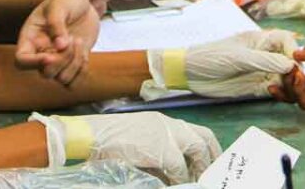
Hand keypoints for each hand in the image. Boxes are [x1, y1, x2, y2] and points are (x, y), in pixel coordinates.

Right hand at [14, 0, 98, 83]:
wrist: (84, 5)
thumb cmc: (67, 0)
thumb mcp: (60, 4)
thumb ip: (56, 22)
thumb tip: (60, 46)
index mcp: (31, 38)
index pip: (21, 60)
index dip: (33, 63)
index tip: (51, 55)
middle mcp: (41, 53)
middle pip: (45, 73)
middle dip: (62, 60)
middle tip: (73, 39)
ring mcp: (57, 61)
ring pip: (62, 79)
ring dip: (75, 62)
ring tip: (79, 41)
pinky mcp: (72, 65)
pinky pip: (75, 81)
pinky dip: (83, 70)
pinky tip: (84, 52)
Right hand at [33, 112, 220, 183]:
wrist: (91, 135)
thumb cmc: (109, 141)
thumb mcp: (140, 143)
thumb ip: (159, 150)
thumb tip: (176, 173)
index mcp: (163, 121)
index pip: (197, 131)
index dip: (209, 148)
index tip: (213, 162)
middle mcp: (168, 124)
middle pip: (203, 137)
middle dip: (211, 157)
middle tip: (211, 174)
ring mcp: (164, 134)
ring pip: (195, 149)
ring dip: (198, 167)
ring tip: (197, 181)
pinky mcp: (159, 148)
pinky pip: (178, 166)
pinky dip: (180, 177)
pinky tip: (177, 184)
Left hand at [143, 30, 298, 100]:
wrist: (188, 73)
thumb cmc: (211, 57)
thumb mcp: (238, 57)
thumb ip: (265, 60)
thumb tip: (291, 64)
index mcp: (261, 40)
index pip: (286, 41)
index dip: (295, 52)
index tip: (297, 65)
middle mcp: (264, 55)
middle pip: (289, 61)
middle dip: (296, 71)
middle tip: (296, 83)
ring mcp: (261, 71)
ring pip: (285, 78)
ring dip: (291, 85)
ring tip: (289, 91)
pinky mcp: (255, 87)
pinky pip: (275, 90)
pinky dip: (280, 93)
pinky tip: (274, 94)